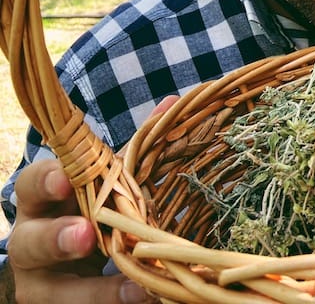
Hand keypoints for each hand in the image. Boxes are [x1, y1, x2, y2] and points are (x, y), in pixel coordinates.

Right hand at [7, 160, 154, 303]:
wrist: (80, 247)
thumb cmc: (93, 205)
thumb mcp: (97, 191)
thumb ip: (116, 180)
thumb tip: (155, 156)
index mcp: (38, 200)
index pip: (32, 184)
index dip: (47, 181)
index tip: (66, 180)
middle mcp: (29, 239)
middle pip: (28, 241)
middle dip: (55, 238)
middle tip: (85, 234)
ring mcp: (38, 278)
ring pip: (52, 291)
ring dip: (91, 291)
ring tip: (132, 288)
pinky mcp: (56, 302)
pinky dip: (114, 300)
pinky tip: (142, 295)